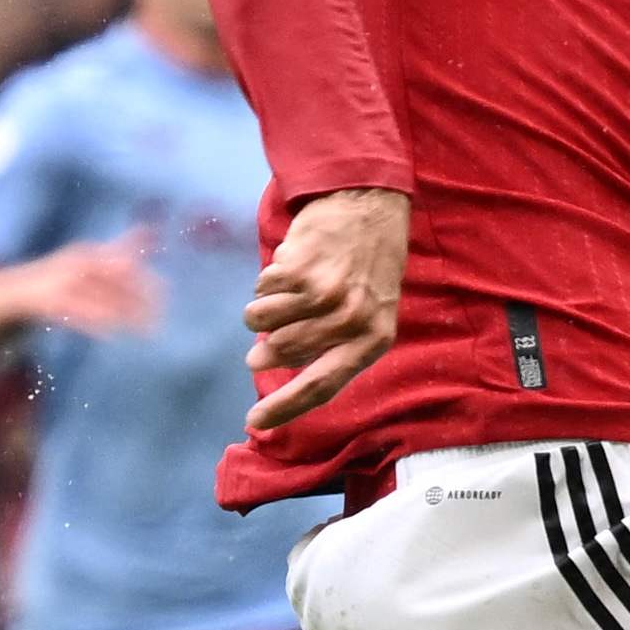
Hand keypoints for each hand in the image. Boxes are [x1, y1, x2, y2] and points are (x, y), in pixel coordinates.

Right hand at [14, 237, 162, 336]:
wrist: (14, 289)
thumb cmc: (62, 275)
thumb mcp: (91, 258)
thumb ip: (120, 246)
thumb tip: (150, 229)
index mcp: (88, 252)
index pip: (124, 262)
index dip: (146, 278)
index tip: (169, 291)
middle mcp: (75, 263)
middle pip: (114, 281)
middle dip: (139, 299)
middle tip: (161, 318)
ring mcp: (60, 282)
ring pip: (99, 301)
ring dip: (124, 317)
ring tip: (147, 332)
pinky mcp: (46, 302)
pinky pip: (76, 314)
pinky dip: (95, 325)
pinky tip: (113, 335)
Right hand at [243, 188, 408, 434]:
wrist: (369, 206)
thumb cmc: (367, 266)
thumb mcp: (371, 311)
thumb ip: (332, 343)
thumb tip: (273, 365)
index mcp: (374, 340)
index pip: (324, 386)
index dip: (286, 407)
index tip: (254, 423)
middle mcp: (352, 321)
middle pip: (282, 353)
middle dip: (264, 350)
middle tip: (261, 346)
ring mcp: (326, 295)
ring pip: (262, 322)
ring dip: (261, 311)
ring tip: (285, 294)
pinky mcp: (301, 270)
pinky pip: (261, 290)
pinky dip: (267, 282)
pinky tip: (292, 267)